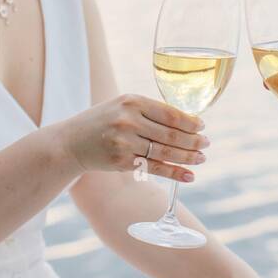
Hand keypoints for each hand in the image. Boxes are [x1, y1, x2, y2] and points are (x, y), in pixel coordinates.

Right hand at [59, 93, 208, 182]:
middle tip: (207, 143)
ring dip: (188, 157)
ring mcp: (124, 142)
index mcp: (132, 101)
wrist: (71, 142)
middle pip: (171, 133)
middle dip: (193, 140)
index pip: (170, 113)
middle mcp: (128, 120)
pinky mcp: (121, 161)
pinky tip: (188, 176)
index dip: (190, 122)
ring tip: (201, 158)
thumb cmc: (102, 122)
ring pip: (165, 151)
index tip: (202, 126)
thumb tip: (186, 121)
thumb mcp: (122, 106)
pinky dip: (175, 173)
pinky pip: (155, 168)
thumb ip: (149, 111)